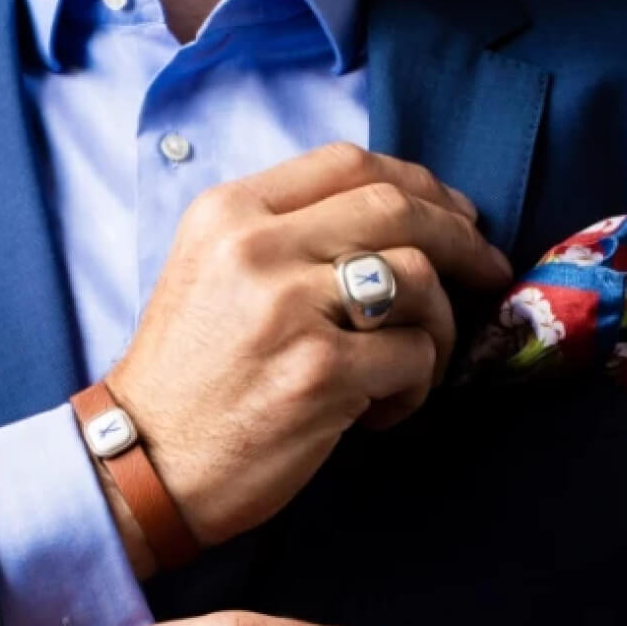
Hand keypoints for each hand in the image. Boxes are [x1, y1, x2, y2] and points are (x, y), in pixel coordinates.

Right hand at [107, 144, 511, 543]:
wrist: (140, 463)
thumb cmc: (185, 377)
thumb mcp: (211, 275)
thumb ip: (286, 235)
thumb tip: (395, 228)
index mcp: (229, 213)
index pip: (348, 162)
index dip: (419, 184)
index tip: (454, 214)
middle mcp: (255, 247)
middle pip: (396, 208)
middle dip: (461, 238)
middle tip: (486, 271)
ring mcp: (287, 308)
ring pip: (417, 279)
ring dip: (439, 326)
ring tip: (410, 367)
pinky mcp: (317, 372)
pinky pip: (413, 354)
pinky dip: (416, 384)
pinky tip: (382, 410)